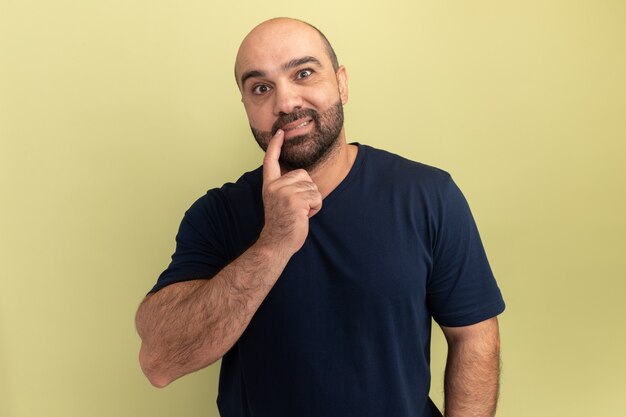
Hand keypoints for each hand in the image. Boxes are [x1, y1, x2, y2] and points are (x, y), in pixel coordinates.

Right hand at [258, 129, 321, 256]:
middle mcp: (275, 186)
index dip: (276, 146)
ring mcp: (285, 193)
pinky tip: (303, 217)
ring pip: (313, 187)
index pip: (271, 161)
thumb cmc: (282, 224)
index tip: (280, 133)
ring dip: (312, 202)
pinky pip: (317, 197)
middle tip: (296, 207)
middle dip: (307, 191)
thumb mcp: (279, 200)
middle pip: (304, 175)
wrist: (277, 242)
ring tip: (299, 213)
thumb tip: (304, 178)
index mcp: (270, 185)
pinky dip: (315, 208)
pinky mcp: (296, 201)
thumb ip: (286, 187)